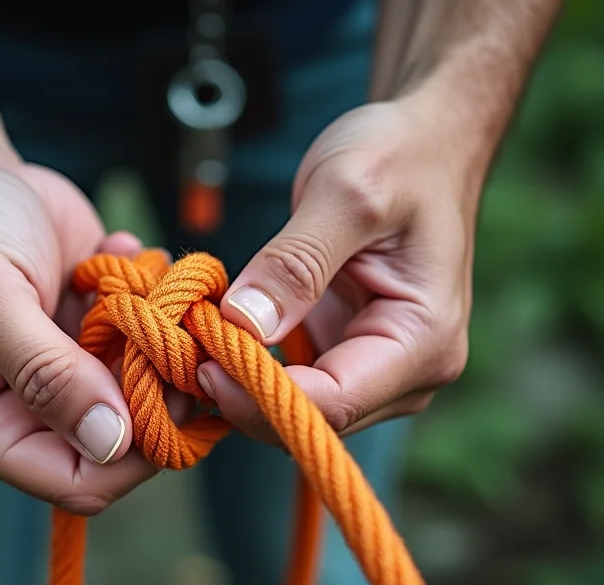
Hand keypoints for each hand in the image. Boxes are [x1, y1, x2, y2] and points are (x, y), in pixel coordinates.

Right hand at [0, 160, 156, 514]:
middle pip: (120, 449)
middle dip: (155, 393)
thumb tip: (111, 443)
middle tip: (169, 330)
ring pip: (144, 398)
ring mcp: (64, 380)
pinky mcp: (92, 342)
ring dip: (161, 343)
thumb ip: (45, 372)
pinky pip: (149, 347)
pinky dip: (156, 306)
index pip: (76, 482)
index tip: (165, 387)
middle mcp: (23, 416)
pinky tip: (124, 261)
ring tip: (143, 288)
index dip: (134, 452)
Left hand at [203, 100, 476, 439]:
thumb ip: (296, 262)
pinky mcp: (341, 356)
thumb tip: (246, 325)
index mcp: (424, 341)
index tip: (201, 363)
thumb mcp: (346, 192)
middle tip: (180, 350)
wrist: (423, 144)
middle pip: (311, 421)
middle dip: (242, 395)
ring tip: (188, 339)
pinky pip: (287, 384)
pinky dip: (245, 369)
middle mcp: (405, 373)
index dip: (260, 397)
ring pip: (292, 411)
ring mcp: (373, 370)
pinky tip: (209, 337)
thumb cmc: (399, 157)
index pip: (335, 403)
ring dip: (238, 385)